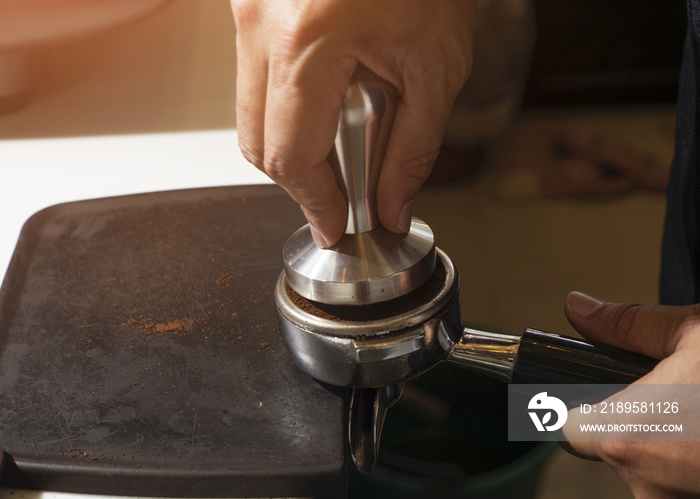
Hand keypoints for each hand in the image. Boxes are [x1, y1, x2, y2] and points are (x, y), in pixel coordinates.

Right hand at [231, 0, 477, 246]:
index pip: (291, 156)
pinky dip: (288, 107)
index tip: (334, 225)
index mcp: (309, 41)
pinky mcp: (249, 5)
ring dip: (294, 142)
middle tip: (342, 194)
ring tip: (345, 135)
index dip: (314, 203)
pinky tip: (329, 95)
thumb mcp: (437, 66)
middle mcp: (262, 24)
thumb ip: (413, 149)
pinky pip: (255, 79)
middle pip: (257, 143)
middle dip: (301, 180)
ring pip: (249, 115)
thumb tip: (390, 205)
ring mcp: (247, 10)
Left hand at [561, 291, 699, 496]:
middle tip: (670, 393)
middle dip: (631, 421)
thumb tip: (577, 305)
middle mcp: (649, 487)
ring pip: (654, 470)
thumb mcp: (695, 333)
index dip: (569, 406)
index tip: (583, 393)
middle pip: (611, 451)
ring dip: (670, 443)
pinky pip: (684, 481)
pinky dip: (694, 459)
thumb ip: (626, 324)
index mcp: (627, 437)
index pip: (564, 428)